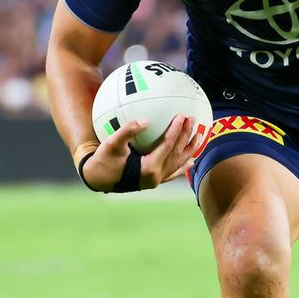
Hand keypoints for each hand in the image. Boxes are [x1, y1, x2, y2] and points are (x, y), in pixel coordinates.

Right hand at [81, 115, 203, 191]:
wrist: (98, 179)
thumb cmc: (103, 160)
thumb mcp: (111, 144)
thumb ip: (127, 131)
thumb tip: (145, 121)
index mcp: (148, 167)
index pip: (168, 145)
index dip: (176, 129)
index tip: (182, 115)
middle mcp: (156, 176)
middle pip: (177, 153)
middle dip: (187, 135)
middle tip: (193, 119)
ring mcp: (156, 180)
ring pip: (178, 163)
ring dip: (190, 149)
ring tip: (200, 136)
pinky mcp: (154, 182)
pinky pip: (172, 173)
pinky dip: (182, 167)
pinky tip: (191, 162)